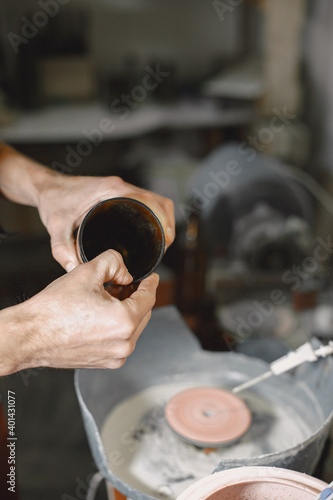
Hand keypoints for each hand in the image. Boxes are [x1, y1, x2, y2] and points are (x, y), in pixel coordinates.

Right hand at [0, 250, 158, 374]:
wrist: (30, 335)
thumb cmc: (54, 309)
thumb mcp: (88, 272)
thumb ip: (114, 262)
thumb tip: (125, 272)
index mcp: (125, 322)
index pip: (149, 297)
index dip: (150, 282)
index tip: (150, 276)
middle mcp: (124, 344)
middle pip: (143, 313)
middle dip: (136, 296)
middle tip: (123, 283)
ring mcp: (115, 357)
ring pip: (133, 327)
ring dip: (127, 311)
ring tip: (109, 297)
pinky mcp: (105, 363)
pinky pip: (121, 340)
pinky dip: (117, 326)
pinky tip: (101, 314)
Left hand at [36, 174, 174, 271]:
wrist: (47, 187)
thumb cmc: (53, 201)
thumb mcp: (56, 227)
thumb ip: (62, 250)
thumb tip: (75, 270)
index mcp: (112, 191)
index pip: (151, 201)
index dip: (164, 221)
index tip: (166, 240)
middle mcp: (120, 187)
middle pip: (159, 202)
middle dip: (168, 224)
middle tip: (164, 247)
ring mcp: (121, 189)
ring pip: (155, 201)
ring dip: (163, 219)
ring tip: (161, 242)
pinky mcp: (118, 193)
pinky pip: (145, 202)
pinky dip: (153, 215)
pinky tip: (148, 232)